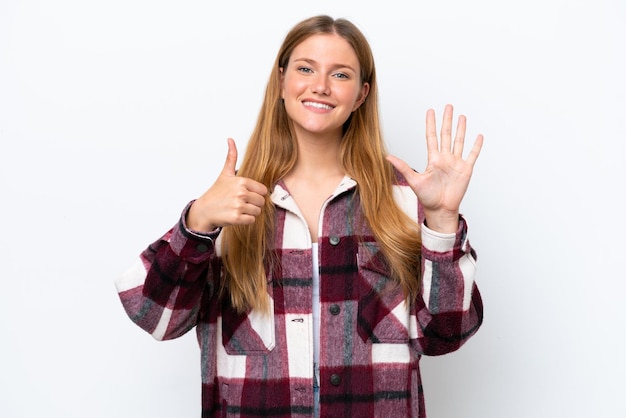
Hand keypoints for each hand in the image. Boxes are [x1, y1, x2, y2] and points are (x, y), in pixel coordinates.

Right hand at [187, 138, 267, 231]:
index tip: (245, 194)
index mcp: (241, 181)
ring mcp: (238, 206)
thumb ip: (231, 157)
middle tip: (240, 203)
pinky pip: (252, 220)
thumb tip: (230, 139)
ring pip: (257, 211)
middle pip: (261, 201)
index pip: (263, 190)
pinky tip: (236, 216)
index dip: (255, 194)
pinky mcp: (236, 218)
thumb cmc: (216, 193)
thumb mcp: (225, 174)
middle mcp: (241, 193)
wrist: (204, 210)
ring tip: (238, 209)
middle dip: (253, 204)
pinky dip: (246, 220)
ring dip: (250, 213)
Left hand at [387, 104, 482, 232]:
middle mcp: (445, 158)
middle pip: (446, 135)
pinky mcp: (465, 170)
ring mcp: (456, 163)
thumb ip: (403, 167)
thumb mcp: (414, 180)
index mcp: (433, 159)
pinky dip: (476, 146)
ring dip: (461, 129)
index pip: (432, 137)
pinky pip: (472, 155)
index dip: (431, 124)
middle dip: (447, 120)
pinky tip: (479, 136)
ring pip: (459, 142)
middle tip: (448, 106)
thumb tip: (388, 157)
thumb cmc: (427, 197)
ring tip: (462, 117)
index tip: (430, 111)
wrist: (440, 209)